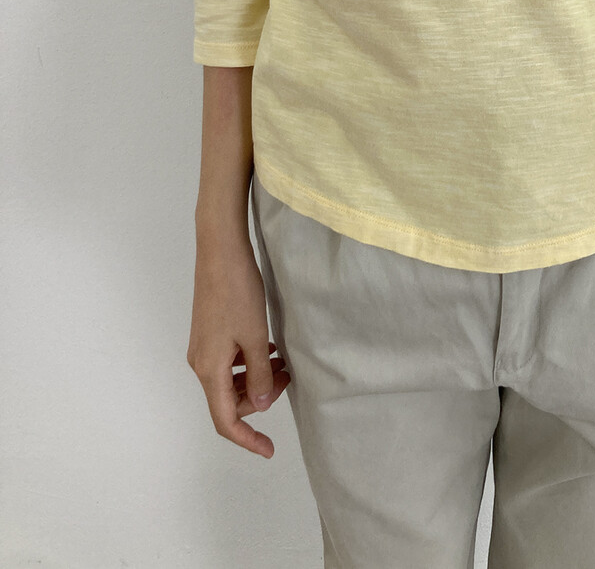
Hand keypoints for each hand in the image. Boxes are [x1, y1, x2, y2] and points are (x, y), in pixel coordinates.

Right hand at [187, 232, 291, 457]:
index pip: (225, 420)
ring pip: (229, 381)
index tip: (269, 450)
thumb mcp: (255, 337)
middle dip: (259, 398)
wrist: (220, 252)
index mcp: (209, 370)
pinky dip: (249, 363)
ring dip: (256, 379)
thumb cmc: (238, 293)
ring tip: (282, 361)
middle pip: (228, 401)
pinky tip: (268, 348)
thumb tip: (258, 406)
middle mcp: (200, 363)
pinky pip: (228, 362)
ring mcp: (203, 347)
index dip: (247, 440)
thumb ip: (258, 376)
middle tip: (287, 376)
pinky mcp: (209, 333)